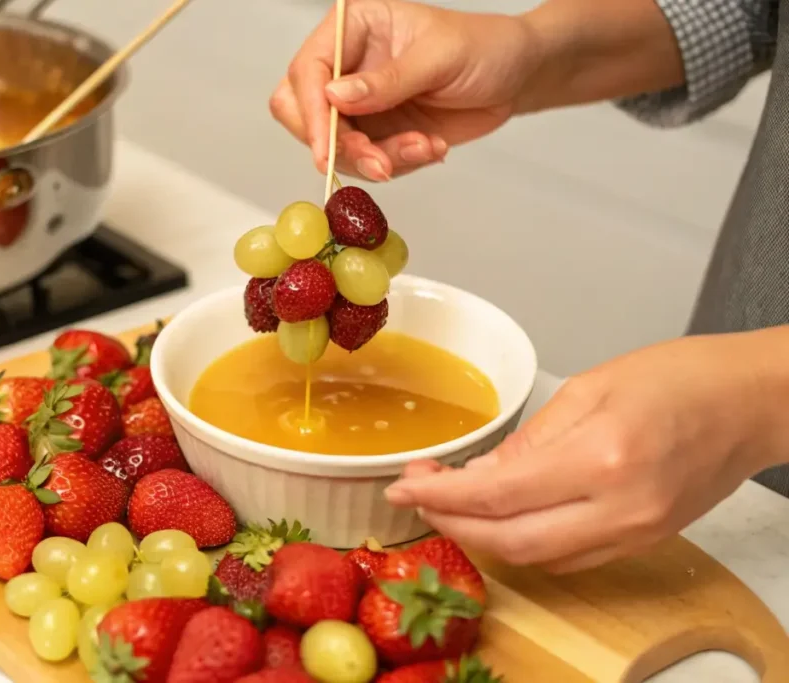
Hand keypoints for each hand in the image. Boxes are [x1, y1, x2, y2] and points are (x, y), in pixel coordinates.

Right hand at [269, 0, 544, 180]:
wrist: (514, 77)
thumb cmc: (483, 48)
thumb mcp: (438, 58)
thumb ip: (387, 81)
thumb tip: (334, 97)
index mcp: (352, 28)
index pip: (307, 71)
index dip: (312, 113)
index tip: (326, 149)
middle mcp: (346, 65)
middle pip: (303, 114)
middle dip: (340, 146)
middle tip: (380, 163)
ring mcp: (357, 103)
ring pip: (335, 147)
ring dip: (378, 159)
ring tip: (425, 147)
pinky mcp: (375, 133)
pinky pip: (366, 162)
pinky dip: (398, 164)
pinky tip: (431, 147)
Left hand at [383, 331, 788, 572]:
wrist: (752, 403)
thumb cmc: (682, 377)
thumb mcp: (590, 388)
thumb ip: (531, 440)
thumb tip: (480, 474)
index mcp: (603, 457)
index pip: (500, 493)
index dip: (442, 496)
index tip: (403, 487)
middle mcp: (620, 507)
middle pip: (512, 541)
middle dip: (453, 523)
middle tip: (418, 497)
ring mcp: (635, 533)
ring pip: (538, 558)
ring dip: (484, 537)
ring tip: (452, 502)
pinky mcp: (643, 542)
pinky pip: (569, 558)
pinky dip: (524, 543)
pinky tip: (501, 517)